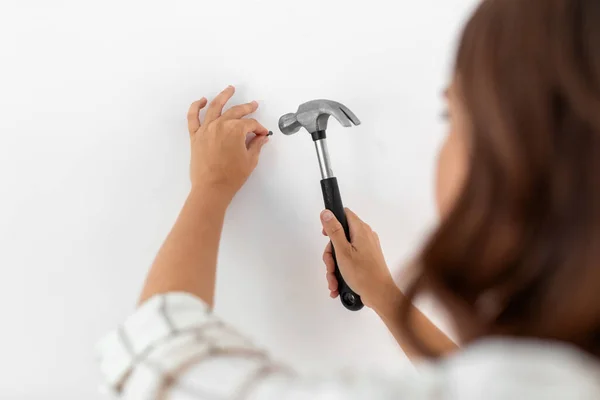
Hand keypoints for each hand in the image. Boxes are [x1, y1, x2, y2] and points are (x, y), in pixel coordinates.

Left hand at [187, 86, 269, 200]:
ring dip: (223, 96)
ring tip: (229, 89)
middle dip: (247, 108)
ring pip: (215, 107)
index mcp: (235, 130)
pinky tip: (202, 100)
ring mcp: (206, 129)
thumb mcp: (250, 160)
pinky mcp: (195, 136)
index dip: (259, 128)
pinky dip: (196, 106)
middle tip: (253, 105)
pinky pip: (193, 117)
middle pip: (236, 112)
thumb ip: (257, 145)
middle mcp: (220, 125)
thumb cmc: (232, 177)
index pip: (250, 124)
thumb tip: (262, 138)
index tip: (263, 134)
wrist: (212, 188)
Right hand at [320, 208, 396, 309]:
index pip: (344, 214)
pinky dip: (342, 271)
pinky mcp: (366, 260)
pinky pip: (350, 261)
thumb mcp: (343, 252)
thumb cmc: (363, 274)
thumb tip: (327, 213)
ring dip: (335, 267)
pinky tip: (338, 285)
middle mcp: (365, 237)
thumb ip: (334, 231)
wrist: (380, 295)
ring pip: (343, 252)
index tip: (325, 236)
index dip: (332, 222)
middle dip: (331, 255)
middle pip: (340, 237)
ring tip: (334, 281)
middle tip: (330, 267)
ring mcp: (367, 249)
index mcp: (361, 230)